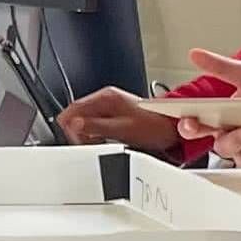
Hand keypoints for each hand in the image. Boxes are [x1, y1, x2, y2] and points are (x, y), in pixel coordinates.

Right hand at [54, 87, 182, 156]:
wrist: (170, 127)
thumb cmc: (152, 127)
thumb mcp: (121, 129)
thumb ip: (96, 127)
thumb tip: (75, 125)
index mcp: (106, 98)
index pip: (74, 108)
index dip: (69, 125)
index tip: (73, 139)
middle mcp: (106, 98)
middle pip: (77, 113)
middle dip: (78, 130)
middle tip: (87, 143)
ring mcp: (109, 105)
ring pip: (85, 118)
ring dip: (86, 133)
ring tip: (97, 142)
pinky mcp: (113, 113)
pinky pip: (95, 122)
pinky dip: (94, 133)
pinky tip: (103, 140)